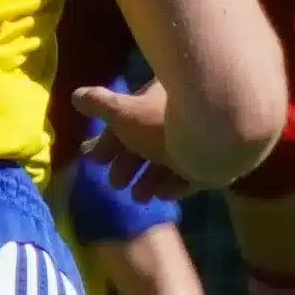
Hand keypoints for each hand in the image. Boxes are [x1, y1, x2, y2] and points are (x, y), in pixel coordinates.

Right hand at [71, 78, 209, 194]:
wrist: (218, 134)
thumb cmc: (164, 120)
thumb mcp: (123, 113)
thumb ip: (100, 106)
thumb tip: (76, 95)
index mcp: (158, 98)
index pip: (128, 119)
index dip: (110, 140)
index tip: (97, 161)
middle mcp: (180, 115)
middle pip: (148, 142)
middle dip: (128, 164)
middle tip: (114, 184)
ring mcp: (200, 137)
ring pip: (170, 159)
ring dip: (149, 179)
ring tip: (137, 198)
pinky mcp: (216, 158)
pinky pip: (191, 172)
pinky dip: (174, 184)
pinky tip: (161, 195)